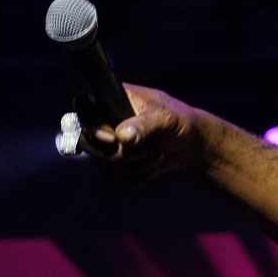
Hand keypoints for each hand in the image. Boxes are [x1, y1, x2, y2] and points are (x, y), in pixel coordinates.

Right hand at [65, 83, 207, 181]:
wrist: (194, 147)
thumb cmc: (181, 122)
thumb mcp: (166, 119)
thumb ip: (144, 125)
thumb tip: (122, 137)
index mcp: (112, 99)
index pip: (83, 108)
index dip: (91, 126)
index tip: (112, 140)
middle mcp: (105, 121)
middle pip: (88, 142)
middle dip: (118, 153)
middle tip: (143, 152)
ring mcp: (110, 143)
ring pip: (103, 163)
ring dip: (133, 165)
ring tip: (156, 155)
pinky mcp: (118, 163)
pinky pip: (117, 177)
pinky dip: (138, 175)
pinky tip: (155, 165)